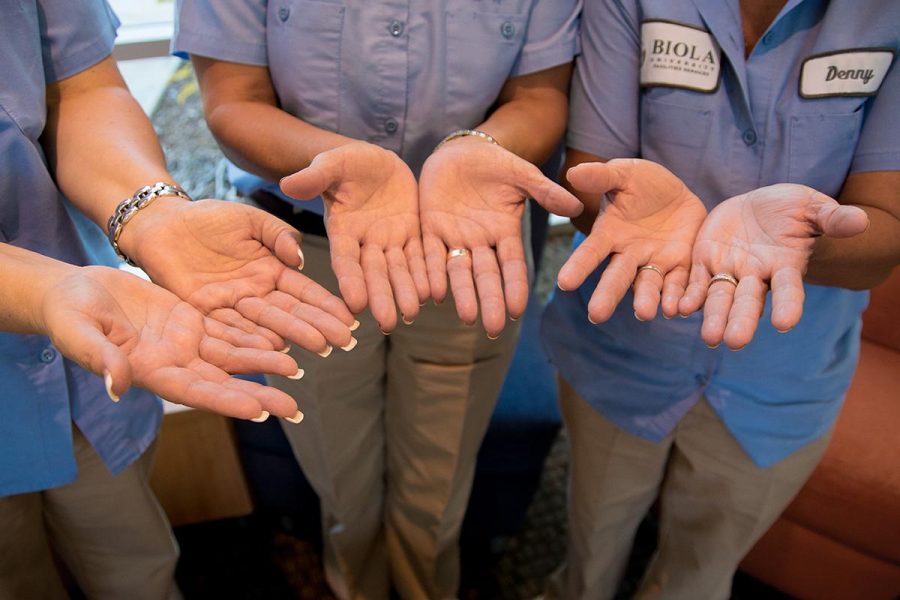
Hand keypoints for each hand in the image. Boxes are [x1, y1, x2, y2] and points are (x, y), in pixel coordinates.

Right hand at [42, 266, 303, 420]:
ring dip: (264, 364)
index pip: (196, 391)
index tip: (260, 412)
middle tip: (294, 410)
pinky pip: (226, 330)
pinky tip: (279, 341)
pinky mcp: (188, 321)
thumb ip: (99, 358)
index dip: (228, 401)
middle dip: (259, 395)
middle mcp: (174, 362)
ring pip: (232, 356)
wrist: (72, 292)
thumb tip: (117, 385)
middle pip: (223, 382)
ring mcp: (183, 343)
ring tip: (297, 372)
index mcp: (150, 371)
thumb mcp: (77, 333)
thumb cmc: (67, 314)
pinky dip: (252, 336)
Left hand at [119, 198, 356, 353]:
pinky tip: (275, 350)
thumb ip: (278, 235)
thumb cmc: (209, 217)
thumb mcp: (251, 219)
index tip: (350, 317)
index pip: (304, 292)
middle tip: (343, 340)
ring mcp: (232, 308)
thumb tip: (299, 258)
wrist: (163, 224)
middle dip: (318, 326)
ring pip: (266, 326)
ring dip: (293, 337)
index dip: (326, 305)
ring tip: (319, 347)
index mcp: (271, 272)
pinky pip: (230, 331)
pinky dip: (252, 342)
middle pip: (291, 314)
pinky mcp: (204, 315)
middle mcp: (256, 295)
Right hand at [280, 142, 428, 331]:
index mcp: (343, 231)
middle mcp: (366, 243)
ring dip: (405, 292)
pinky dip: (427, 273)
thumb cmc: (347, 163)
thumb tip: (287, 185)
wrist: (376, 162)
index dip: (350, 281)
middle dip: (381, 297)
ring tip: (412, 314)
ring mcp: (391, 241)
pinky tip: (435, 292)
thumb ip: (314, 177)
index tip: (355, 304)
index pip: (345, 260)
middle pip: (374, 274)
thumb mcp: (331, 164)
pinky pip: (422, 256)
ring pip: (399, 270)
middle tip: (388, 323)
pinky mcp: (413, 234)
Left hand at [419, 138, 581, 336]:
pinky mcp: (430, 228)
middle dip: (490, 301)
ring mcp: (455, 237)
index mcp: (505, 233)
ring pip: (458, 271)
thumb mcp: (522, 175)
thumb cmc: (496, 164)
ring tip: (467, 318)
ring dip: (462, 295)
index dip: (515, 287)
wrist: (461, 151)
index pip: (512, 265)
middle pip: (486, 277)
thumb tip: (577, 206)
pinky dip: (431, 272)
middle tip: (493, 328)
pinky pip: (430, 254)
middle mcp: (480, 242)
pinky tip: (434, 293)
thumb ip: (545, 192)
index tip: (518, 311)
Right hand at [557, 159, 707, 321]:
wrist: (679, 195)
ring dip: (646, 300)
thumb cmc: (644, 184)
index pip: (590, 252)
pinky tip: (678, 309)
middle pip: (616, 277)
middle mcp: (629, 254)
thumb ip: (601, 176)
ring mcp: (655, 262)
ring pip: (648, 285)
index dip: (578, 267)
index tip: (564, 283)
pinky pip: (680, 284)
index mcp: (609, 234)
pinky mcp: (682, 265)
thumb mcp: (624, 174)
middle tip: (596, 315)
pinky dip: (678, 297)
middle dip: (607, 295)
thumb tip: (573, 173)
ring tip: (644, 313)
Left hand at [678, 184, 869, 348]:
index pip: (789, 290)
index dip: (788, 306)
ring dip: (713, 318)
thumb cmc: (793, 210)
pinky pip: (694, 283)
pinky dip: (687, 297)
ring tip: (709, 338)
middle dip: (741, 322)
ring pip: (719, 298)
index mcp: (785, 266)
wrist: (761, 206)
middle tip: (734, 342)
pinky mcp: (705, 262)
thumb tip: (860, 221)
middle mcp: (756, 276)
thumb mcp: (812, 208)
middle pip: (748, 303)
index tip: (784, 324)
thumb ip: (831, 218)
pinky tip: (678, 309)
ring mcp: (729, 271)